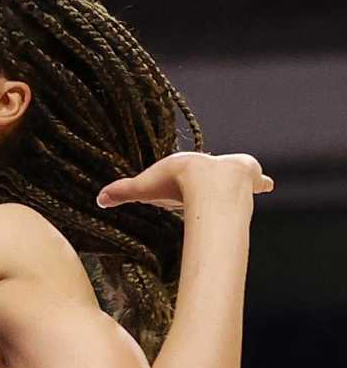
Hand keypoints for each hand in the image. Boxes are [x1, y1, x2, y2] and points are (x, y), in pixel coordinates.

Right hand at [97, 152, 273, 210]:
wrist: (209, 180)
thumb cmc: (175, 182)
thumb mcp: (145, 188)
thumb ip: (123, 193)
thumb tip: (98, 199)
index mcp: (184, 169)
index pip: (181, 174)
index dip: (178, 177)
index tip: (176, 180)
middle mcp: (207, 169)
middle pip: (207, 174)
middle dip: (208, 174)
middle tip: (210, 179)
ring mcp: (227, 176)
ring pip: (232, 176)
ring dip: (237, 177)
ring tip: (238, 177)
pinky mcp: (249, 181)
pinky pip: (257, 181)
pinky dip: (261, 182)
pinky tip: (269, 184)